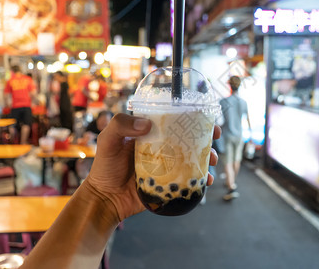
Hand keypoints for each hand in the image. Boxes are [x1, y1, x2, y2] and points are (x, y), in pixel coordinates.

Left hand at [84, 113, 219, 222]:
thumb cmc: (104, 168)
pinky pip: (189, 180)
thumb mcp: (107, 141)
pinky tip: (206, 180)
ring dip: (207, 158)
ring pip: (193, 160)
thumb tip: (147, 124)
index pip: (173, 122)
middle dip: (206, 138)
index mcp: (150, 135)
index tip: (204, 118)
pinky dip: (201, 180)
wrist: (105, 199)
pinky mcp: (170, 184)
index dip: (191, 118)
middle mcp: (162, 149)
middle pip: (189, 140)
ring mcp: (168, 167)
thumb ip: (120, 126)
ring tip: (212, 160)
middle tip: (214, 137)